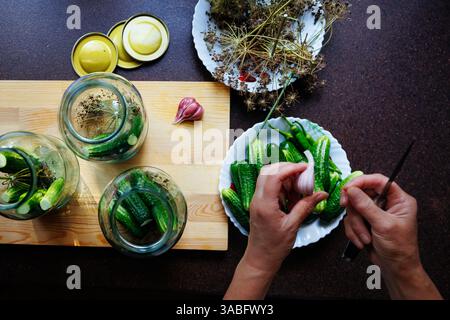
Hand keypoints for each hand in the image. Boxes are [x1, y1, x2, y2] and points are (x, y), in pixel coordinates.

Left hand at [224, 162, 326, 299]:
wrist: (260, 259)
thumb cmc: (275, 246)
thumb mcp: (293, 226)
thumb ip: (306, 206)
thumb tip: (321, 194)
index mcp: (265, 204)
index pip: (274, 176)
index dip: (290, 168)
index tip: (305, 167)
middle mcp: (257, 199)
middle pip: (268, 172)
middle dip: (286, 168)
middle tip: (303, 172)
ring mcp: (256, 201)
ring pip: (267, 178)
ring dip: (283, 176)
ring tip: (299, 183)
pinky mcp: (259, 204)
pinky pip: (268, 187)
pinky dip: (281, 185)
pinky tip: (293, 192)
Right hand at [341, 174, 441, 298]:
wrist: (395, 268)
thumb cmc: (399, 248)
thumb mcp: (383, 225)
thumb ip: (366, 206)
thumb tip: (352, 189)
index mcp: (399, 199)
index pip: (378, 180)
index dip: (361, 181)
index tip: (347, 188)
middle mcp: (387, 203)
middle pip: (361, 193)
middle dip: (355, 208)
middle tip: (346, 208)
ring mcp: (374, 212)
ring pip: (354, 208)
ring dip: (356, 224)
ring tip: (365, 238)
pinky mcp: (365, 222)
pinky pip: (351, 220)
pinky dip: (353, 231)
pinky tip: (362, 241)